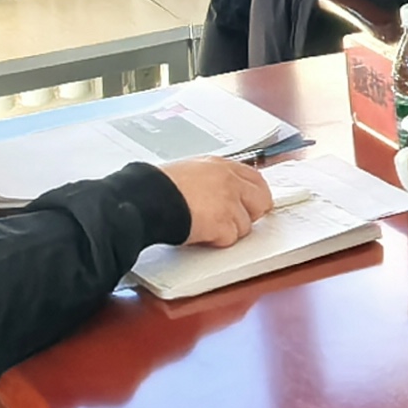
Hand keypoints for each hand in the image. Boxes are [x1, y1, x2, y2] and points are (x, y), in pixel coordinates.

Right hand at [156, 155, 274, 247]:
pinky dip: (216, 241)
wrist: (146, 200)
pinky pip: (230, 239)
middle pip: (262, 201)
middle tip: (231, 221)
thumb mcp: (187, 172)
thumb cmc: (157, 189)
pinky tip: (199, 232)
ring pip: (245, 225)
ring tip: (203, 225)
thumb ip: (210, 180)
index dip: (256, 195)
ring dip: (227, 231)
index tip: (253, 204)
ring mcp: (229, 202)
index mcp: (220, 166)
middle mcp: (229, 181)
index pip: (255, 178)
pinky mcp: (223, 223)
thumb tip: (218, 192)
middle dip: (250, 214)